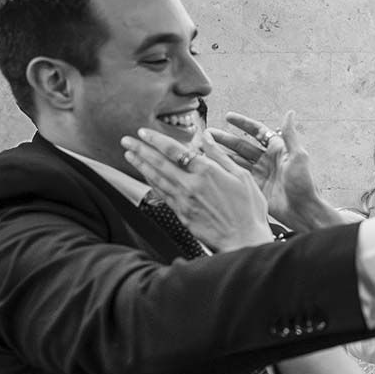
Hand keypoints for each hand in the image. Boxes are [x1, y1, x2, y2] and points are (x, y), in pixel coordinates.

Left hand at [121, 128, 272, 251]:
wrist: (243, 241)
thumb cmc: (248, 210)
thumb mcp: (242, 176)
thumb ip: (220, 156)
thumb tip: (206, 137)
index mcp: (207, 172)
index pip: (174, 150)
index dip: (156, 140)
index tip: (143, 132)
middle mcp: (191, 185)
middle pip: (159, 163)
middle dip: (140, 149)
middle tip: (125, 140)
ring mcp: (184, 201)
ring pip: (156, 179)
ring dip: (140, 165)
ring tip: (128, 155)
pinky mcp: (181, 214)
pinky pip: (162, 194)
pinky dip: (151, 183)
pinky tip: (145, 176)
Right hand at [210, 111, 338, 231]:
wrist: (303, 211)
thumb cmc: (305, 184)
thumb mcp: (298, 157)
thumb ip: (290, 135)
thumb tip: (290, 112)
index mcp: (277, 149)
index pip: (257, 132)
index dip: (243, 123)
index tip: (228, 117)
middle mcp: (266, 159)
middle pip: (242, 145)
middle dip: (225, 138)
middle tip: (208, 133)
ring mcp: (259, 173)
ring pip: (236, 159)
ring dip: (222, 153)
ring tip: (205, 147)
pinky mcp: (254, 186)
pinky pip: (237, 175)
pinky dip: (225, 170)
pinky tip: (213, 166)